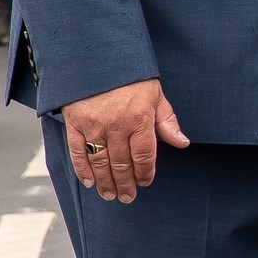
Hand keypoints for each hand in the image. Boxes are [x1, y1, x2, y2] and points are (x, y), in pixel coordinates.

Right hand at [63, 78, 190, 202]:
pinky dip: (83, 170)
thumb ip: (167, 122)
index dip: (146, 173)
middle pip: (122, 164)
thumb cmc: (132, 78)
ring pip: (101, 163)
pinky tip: (90, 182)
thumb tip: (182, 143)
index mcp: (140, 119)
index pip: (145, 156)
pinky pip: (79, 153)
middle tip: (128, 197)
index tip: (146, 182)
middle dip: (126, 184)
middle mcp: (117, 126)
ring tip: (111, 195)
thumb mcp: (156, 95)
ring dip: (106, 182)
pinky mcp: (75, 124)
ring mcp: (94, 126)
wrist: (100, 59)